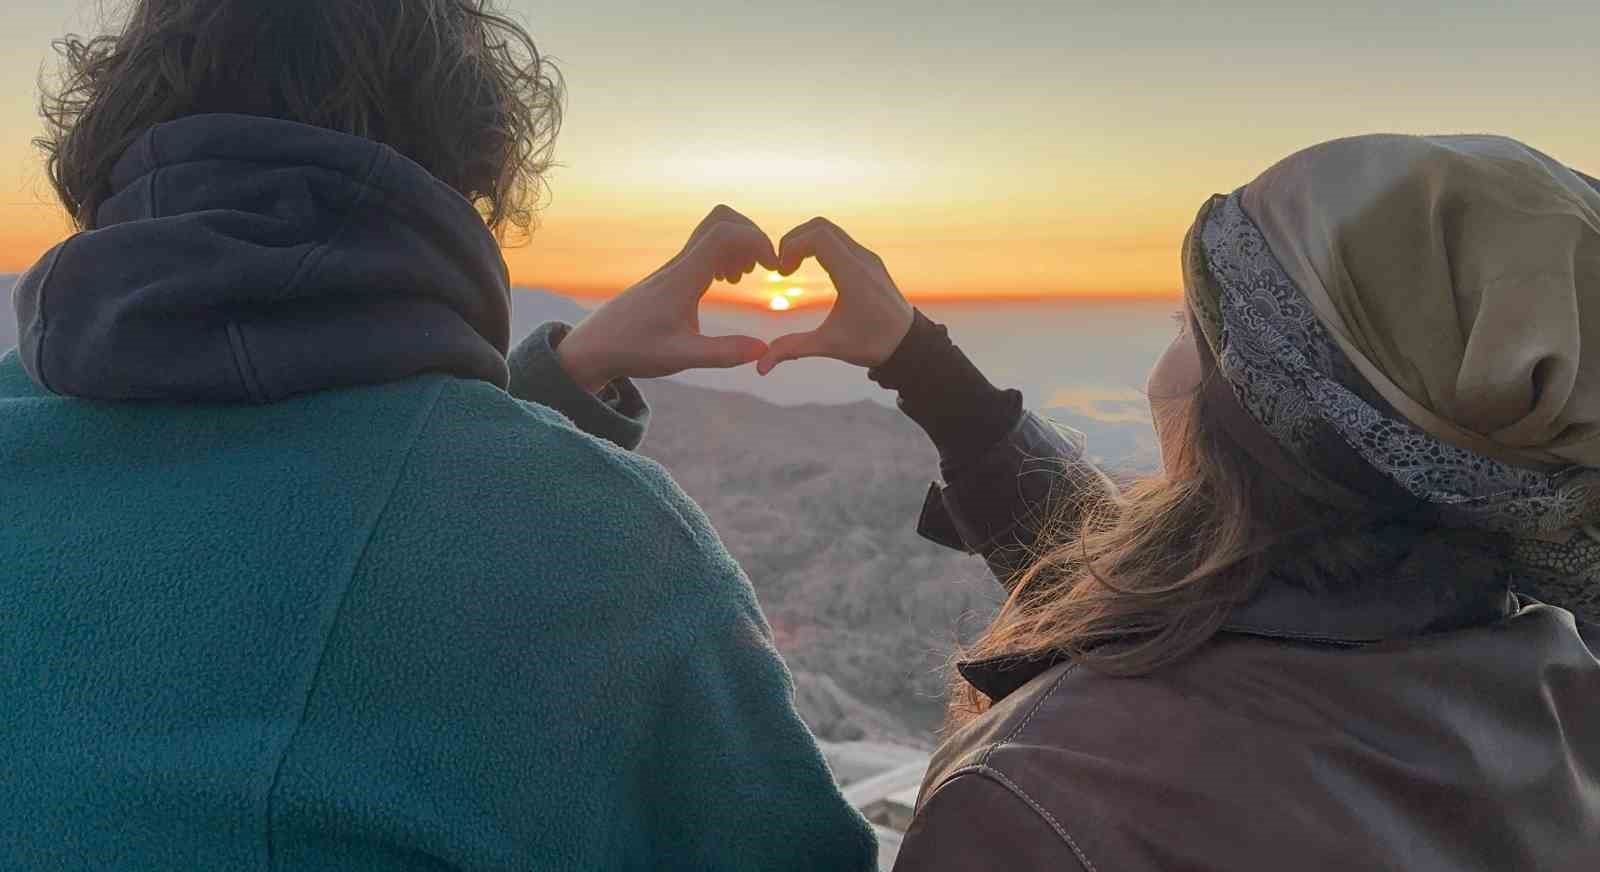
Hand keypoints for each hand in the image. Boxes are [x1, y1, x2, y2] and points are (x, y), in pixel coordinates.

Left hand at [558, 205, 778, 391]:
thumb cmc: (634, 350)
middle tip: (763, 266)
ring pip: (712, 231)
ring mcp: (674, 267)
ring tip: (744, 276)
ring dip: (738, 245)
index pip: (725, 234)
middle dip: (751, 235)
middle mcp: (679, 264)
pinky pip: (704, 247)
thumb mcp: (681, 357)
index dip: (756, 241)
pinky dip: (725, 254)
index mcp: (683, 277)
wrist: (595, 346)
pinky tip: (726, 282)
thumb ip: (722, 353)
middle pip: (720, 219)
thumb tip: (763, 350)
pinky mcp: (672, 275)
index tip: (773, 269)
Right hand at [756, 218, 914, 374]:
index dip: (792, 245)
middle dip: (795, 240)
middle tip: (783, 267)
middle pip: (820, 226)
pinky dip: (820, 246)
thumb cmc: (872, 344)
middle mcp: (862, 259)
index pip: (817, 236)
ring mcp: (868, 258)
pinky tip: (812, 269)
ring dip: (807, 242)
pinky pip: (840, 240)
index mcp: (853, 275)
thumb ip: (793, 349)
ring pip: (831, 230)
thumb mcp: (829, 346)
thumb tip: (760, 366)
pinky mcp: (870, 262)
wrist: (909, 344)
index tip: (782, 271)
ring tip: (793, 268)